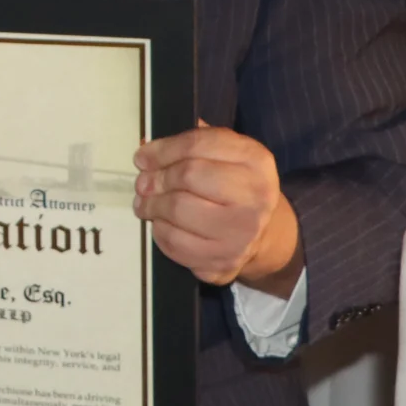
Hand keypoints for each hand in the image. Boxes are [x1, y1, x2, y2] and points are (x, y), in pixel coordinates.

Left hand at [134, 123, 301, 294]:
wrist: (263, 232)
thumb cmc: (234, 186)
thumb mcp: (226, 154)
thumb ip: (192, 144)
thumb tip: (148, 148)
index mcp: (255, 160)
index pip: (197, 145)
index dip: (162, 150)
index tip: (142, 157)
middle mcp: (255, 196)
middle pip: (187, 176)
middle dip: (156, 178)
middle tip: (142, 184)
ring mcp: (242, 232)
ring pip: (177, 210)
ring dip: (152, 205)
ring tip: (146, 204)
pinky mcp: (224, 261)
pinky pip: (175, 242)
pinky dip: (159, 231)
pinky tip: (161, 224)